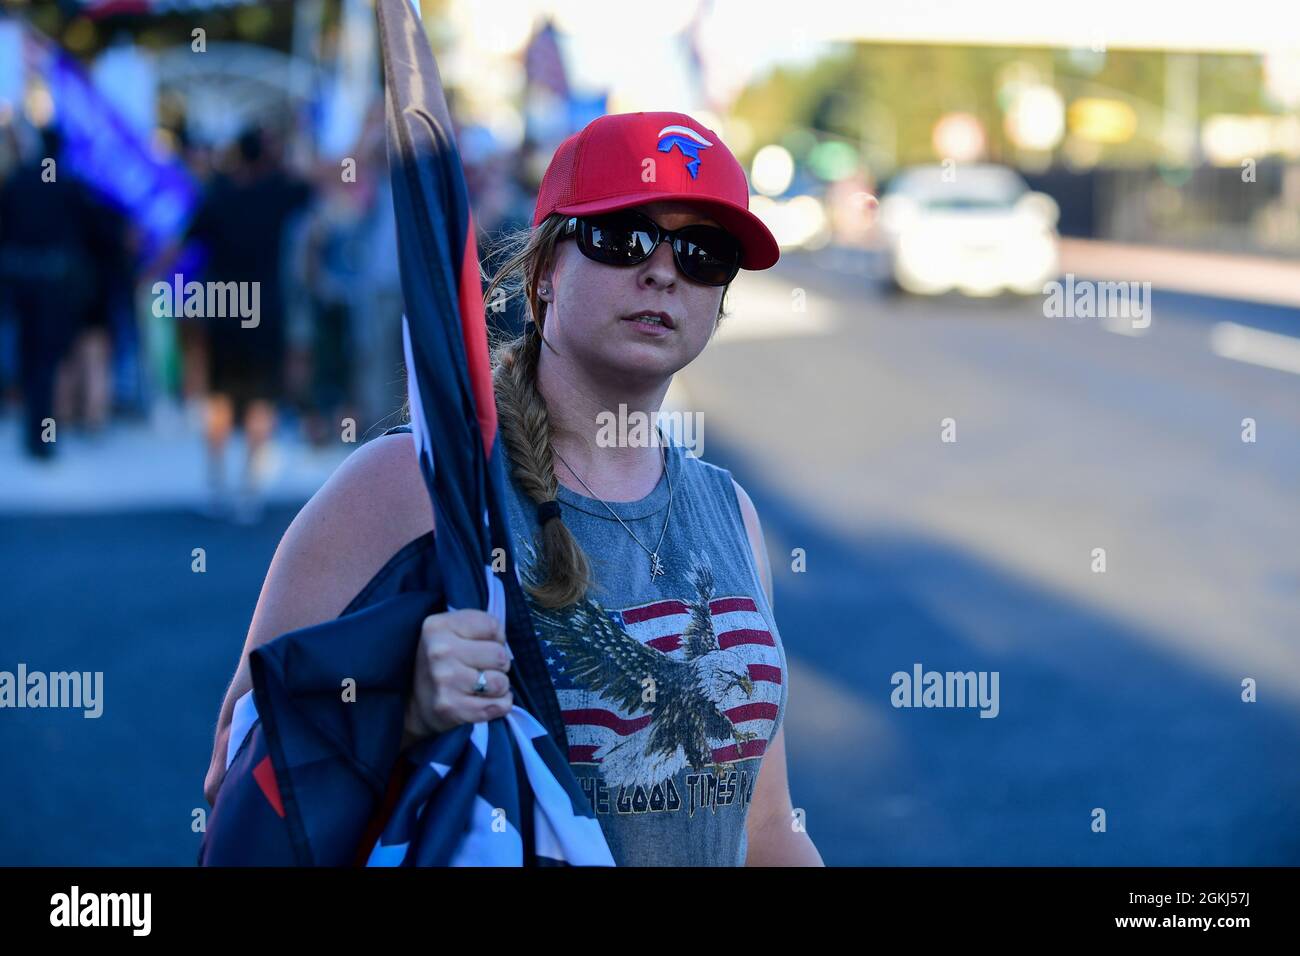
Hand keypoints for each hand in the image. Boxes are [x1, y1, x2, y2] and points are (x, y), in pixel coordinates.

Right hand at [403, 609, 512, 744]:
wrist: (414, 702)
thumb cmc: (442, 661)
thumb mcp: (450, 631)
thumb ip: (479, 626)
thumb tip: (505, 643)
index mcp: (437, 627)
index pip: (493, 626)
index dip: (496, 637)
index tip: (482, 645)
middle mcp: (439, 652)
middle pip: (500, 655)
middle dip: (499, 663)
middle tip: (483, 668)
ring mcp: (444, 681)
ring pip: (501, 682)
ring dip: (499, 686)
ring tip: (483, 685)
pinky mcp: (452, 708)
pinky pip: (500, 705)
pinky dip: (500, 704)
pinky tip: (486, 700)